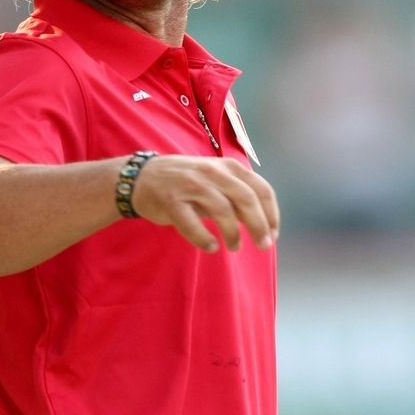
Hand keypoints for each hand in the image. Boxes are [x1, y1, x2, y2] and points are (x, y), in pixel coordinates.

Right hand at [130, 155, 278, 252]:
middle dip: (259, 225)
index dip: (271, 213)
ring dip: (233, 233)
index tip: (273, 233)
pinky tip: (211, 247)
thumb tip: (261, 221)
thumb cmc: (184, 182)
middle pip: (246, 199)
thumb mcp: (214, 181)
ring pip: (222, 210)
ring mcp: (191, 185)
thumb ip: (235, 197)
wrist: (141, 177)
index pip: (260, 189)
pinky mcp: (171, 200)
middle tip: (263, 245)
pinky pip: (192, 223)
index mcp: (228, 167)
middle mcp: (212, 172)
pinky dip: (204, 238)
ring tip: (234, 247)